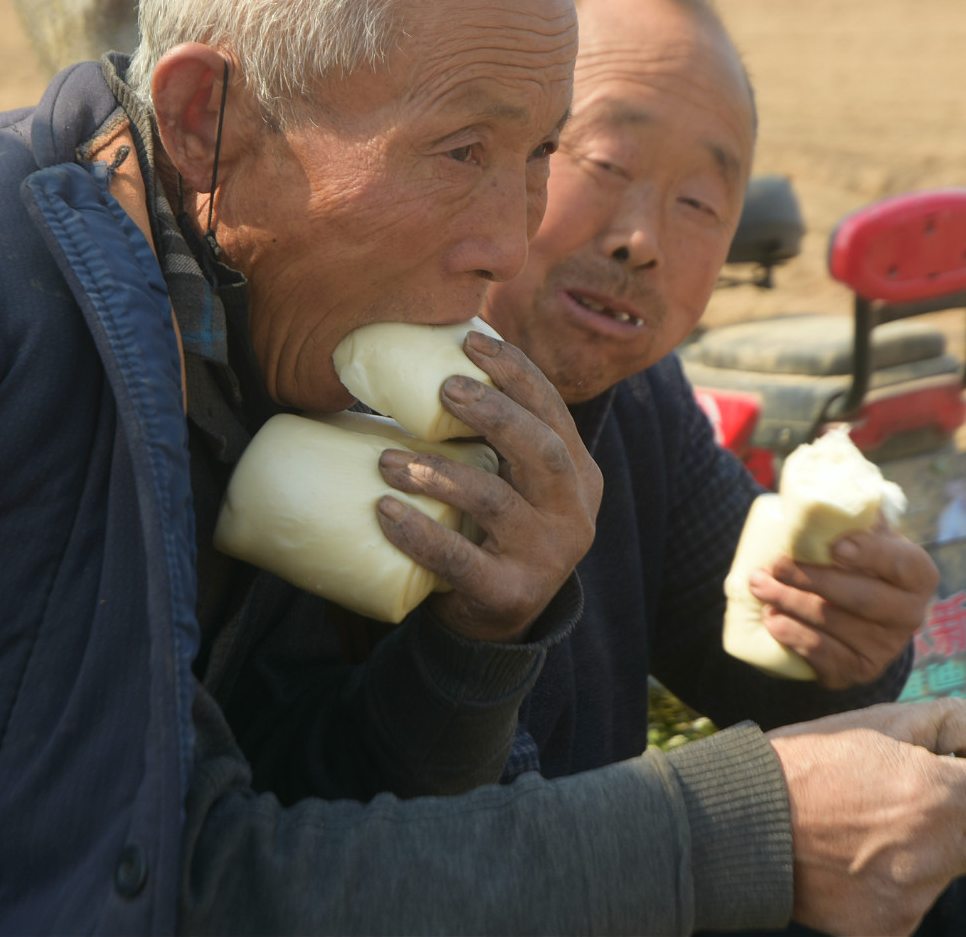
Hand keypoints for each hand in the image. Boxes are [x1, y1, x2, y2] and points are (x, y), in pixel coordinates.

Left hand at [374, 331, 602, 642]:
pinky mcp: (510, 594)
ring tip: (388, 459)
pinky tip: (387, 513)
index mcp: (578, 475)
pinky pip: (462, 560)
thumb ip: (493, 437)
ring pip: (497, 502)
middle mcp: (573, 514)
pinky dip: (421, 533)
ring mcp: (546, 557)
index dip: (516, 373)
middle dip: (494, 413)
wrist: (496, 623)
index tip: (472, 342)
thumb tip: (428, 359)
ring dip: (440, 473)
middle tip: (446, 389)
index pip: (553, 412)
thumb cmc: (492, 530)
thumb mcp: (511, 481)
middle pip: (541, 450)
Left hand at [748, 521, 938, 688]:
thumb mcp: (867, 536)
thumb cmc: (859, 563)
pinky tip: (773, 622)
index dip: (870, 554)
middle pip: (859, 598)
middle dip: (810, 580)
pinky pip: (825, 657)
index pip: (900, 562)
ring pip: (833, 625)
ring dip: (791, 605)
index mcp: (917, 574)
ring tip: (760, 588)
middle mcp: (910, 614)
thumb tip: (833, 479)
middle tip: (773, 565)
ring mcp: (886, 647)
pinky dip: (795, 637)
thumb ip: (858, 514)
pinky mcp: (860, 670)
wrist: (861, 617)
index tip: (835, 547)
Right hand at [768, 699, 965, 935]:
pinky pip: (912, 906)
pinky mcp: (886, 929)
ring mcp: (911, 897)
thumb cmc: (812, 759)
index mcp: (939, 796)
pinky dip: (892, 888)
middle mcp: (934, 854)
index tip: (951, 777)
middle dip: (957, 820)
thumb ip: (959, 725)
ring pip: (947, 874)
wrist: (740, 820)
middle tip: (902, 802)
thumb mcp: (882, 721)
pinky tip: (853, 865)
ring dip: (923, 855)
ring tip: (865, 832)